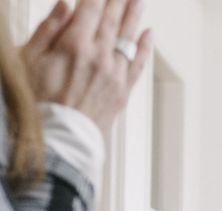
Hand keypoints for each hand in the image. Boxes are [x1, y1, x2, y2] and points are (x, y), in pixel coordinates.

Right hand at [21, 0, 152, 137]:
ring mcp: (114, 74)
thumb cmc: (34, 102)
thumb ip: (48, 30)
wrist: (55, 140)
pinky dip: (145, 46)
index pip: (91, 9)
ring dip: (134, 16)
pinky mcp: (123, 90)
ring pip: (128, 38)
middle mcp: (99, 56)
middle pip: (112, 20)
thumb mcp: (27, 60)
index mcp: (74, 46)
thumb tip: (65, 5)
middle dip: (118, 0)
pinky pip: (138, 63)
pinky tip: (149, 33)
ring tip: (138, 0)